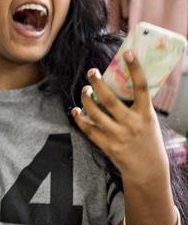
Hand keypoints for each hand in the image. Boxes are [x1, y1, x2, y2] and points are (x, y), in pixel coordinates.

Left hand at [70, 52, 166, 184]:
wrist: (148, 171)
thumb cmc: (147, 140)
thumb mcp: (149, 121)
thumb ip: (136, 105)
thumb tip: (121, 82)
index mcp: (146, 114)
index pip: (142, 87)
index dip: (135, 68)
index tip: (128, 53)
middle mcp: (133, 124)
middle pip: (110, 99)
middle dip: (97, 83)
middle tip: (91, 72)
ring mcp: (119, 136)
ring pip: (95, 114)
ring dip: (86, 100)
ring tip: (84, 91)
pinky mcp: (108, 147)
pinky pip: (89, 130)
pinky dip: (80, 119)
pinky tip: (75, 111)